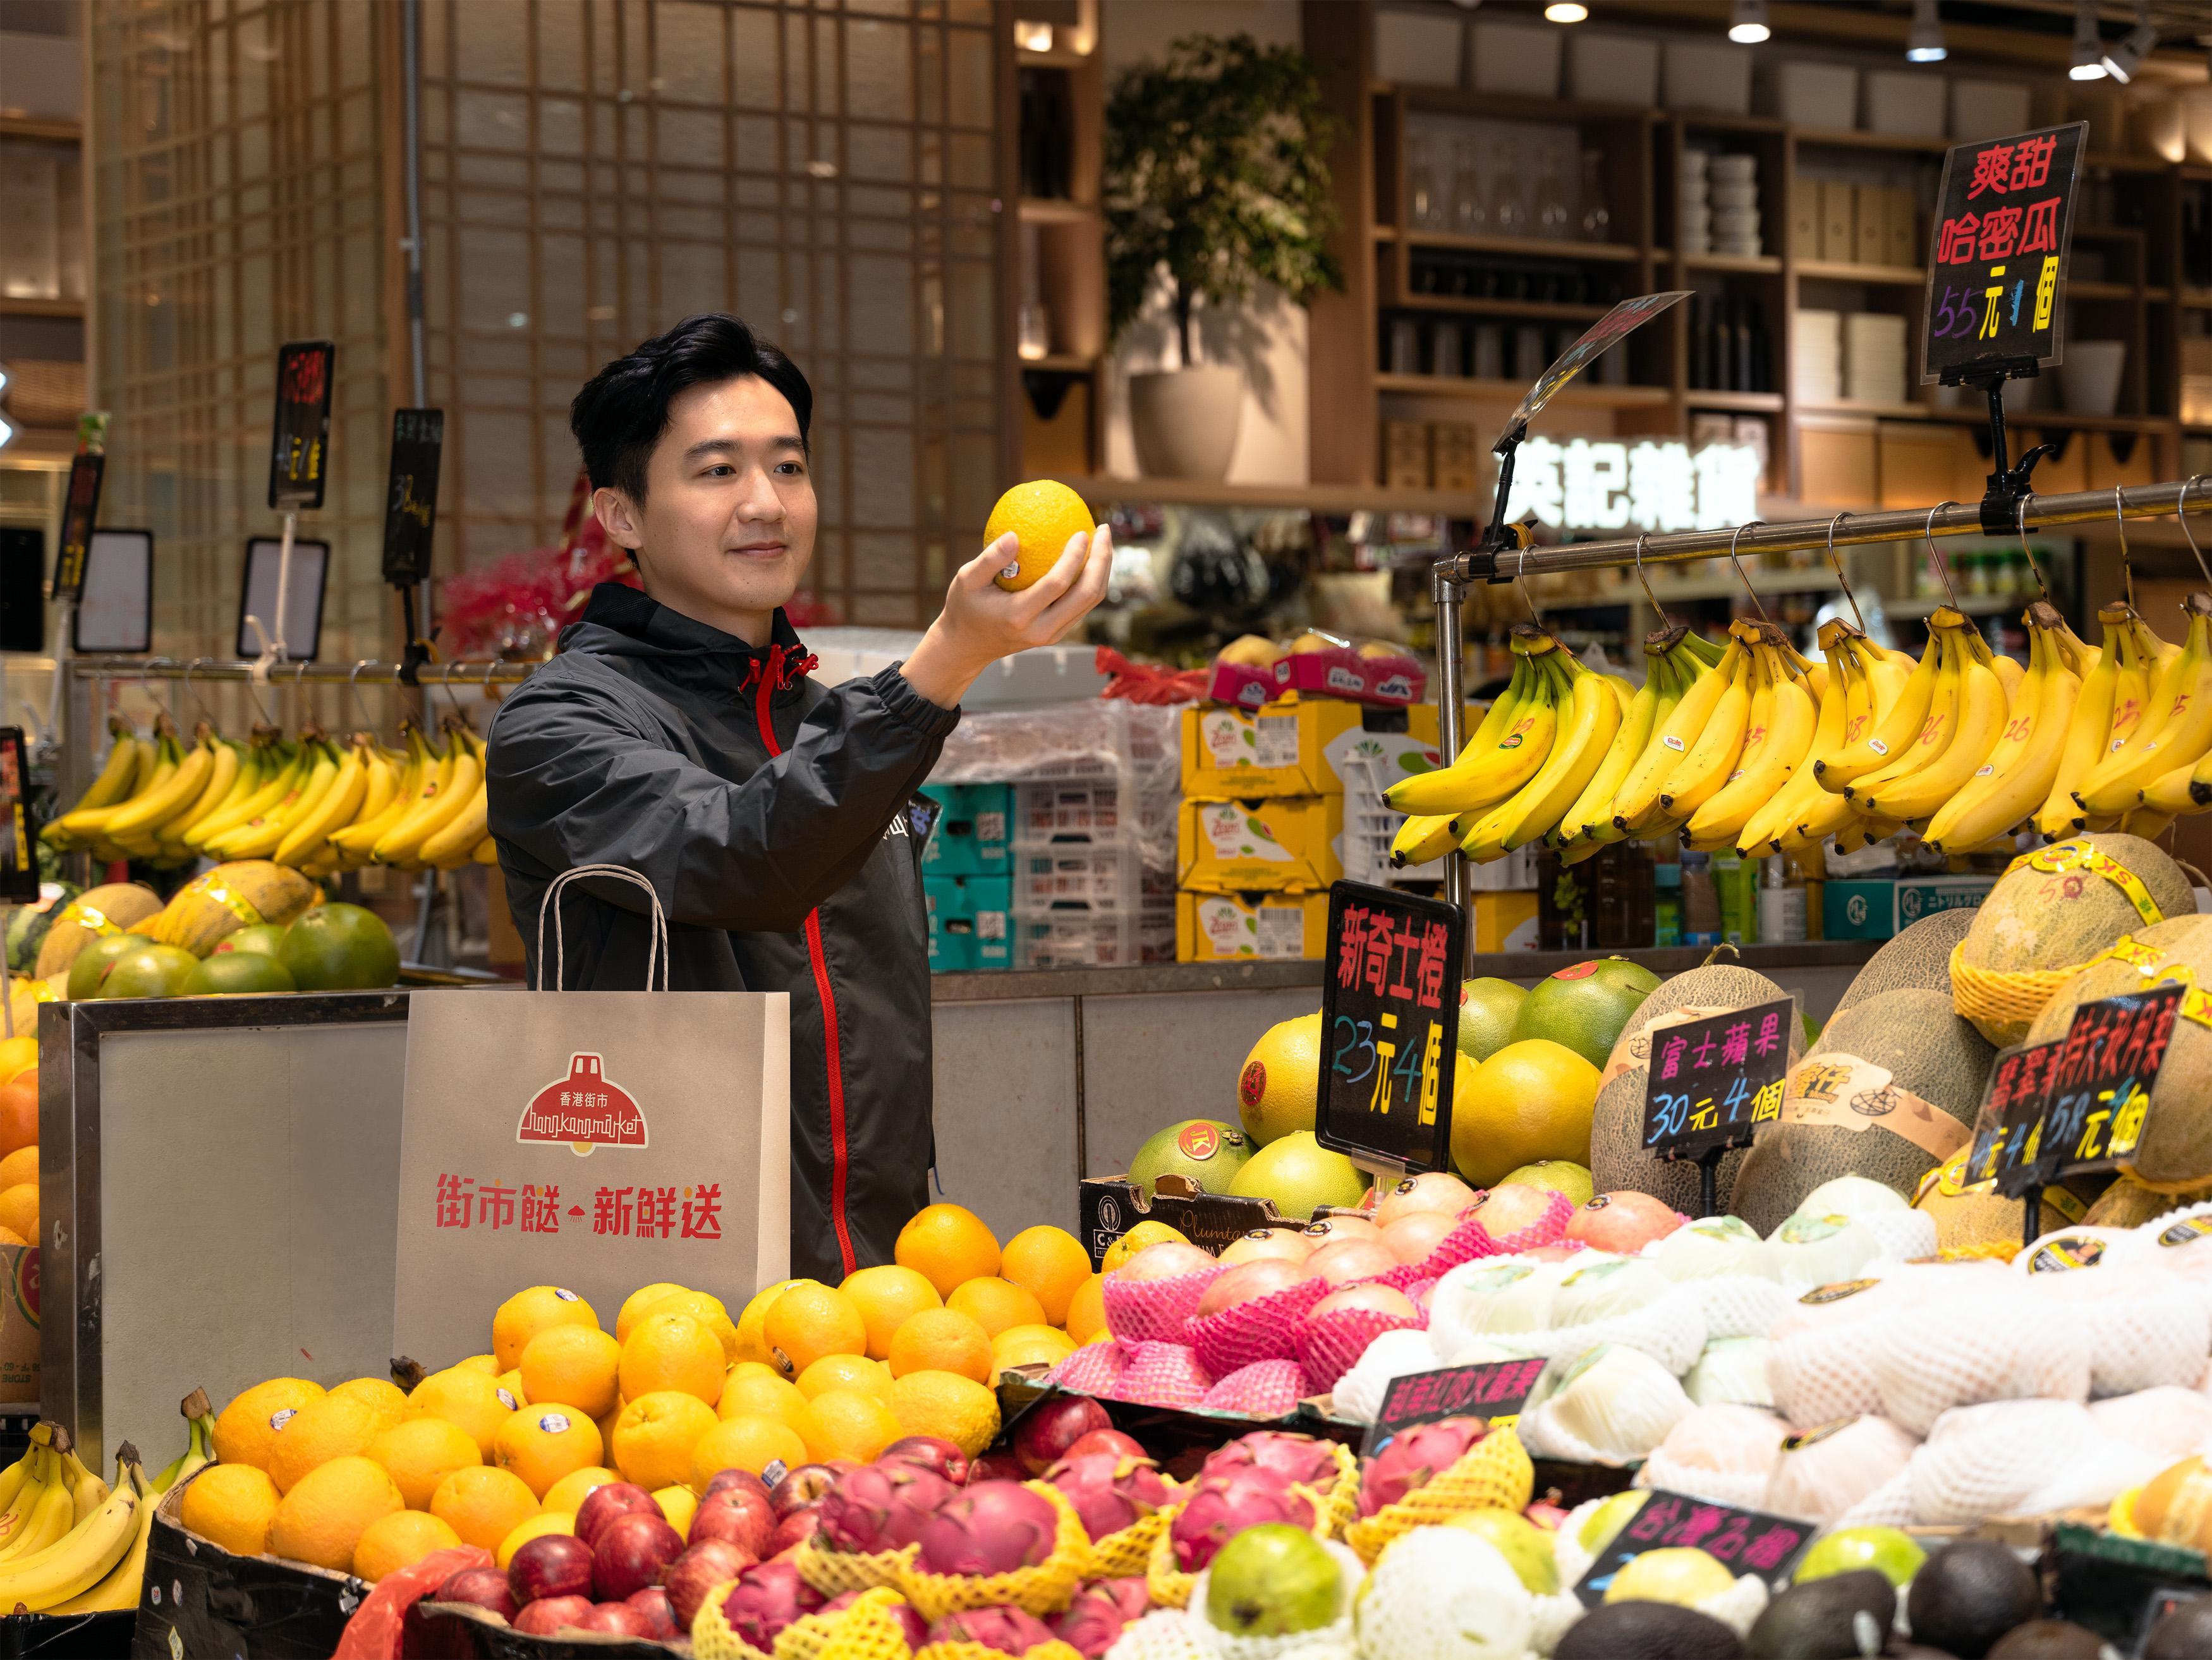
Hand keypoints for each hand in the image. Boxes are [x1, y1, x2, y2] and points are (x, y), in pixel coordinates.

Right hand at [899, 524, 1112, 708]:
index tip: (1082, 531)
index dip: (1074, 557)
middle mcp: (1041, 629)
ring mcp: (1053, 634)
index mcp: (1019, 616)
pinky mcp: (1057, 633)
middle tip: (1103, 530)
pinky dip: (1093, 579)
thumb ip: (989, 559)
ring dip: (1102, 569)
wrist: (968, 647)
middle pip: (1086, 595)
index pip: (1057, 585)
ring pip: (1091, 602)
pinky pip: (1083, 604)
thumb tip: (1015, 535)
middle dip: (1102, 561)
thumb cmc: (965, 607)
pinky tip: (1091, 556)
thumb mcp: (966, 580)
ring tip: (1103, 539)